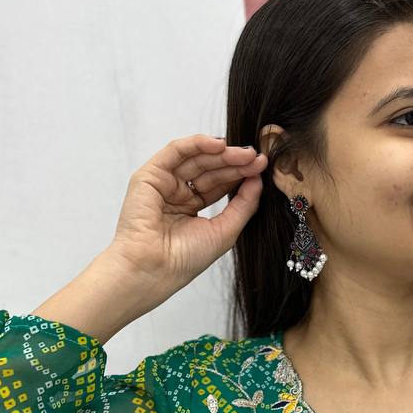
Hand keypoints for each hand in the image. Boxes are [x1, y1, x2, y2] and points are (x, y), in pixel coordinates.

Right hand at [109, 133, 268, 297]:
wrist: (154, 268)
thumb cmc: (185, 259)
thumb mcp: (225, 230)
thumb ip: (244, 205)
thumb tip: (258, 180)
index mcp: (191, 208)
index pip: (219, 184)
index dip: (241, 175)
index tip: (262, 168)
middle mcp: (177, 194)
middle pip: (210, 169)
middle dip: (235, 162)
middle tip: (257, 158)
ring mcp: (163, 183)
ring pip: (196, 158)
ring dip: (221, 153)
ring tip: (245, 153)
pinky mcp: (149, 175)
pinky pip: (175, 151)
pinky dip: (196, 143)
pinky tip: (218, 144)